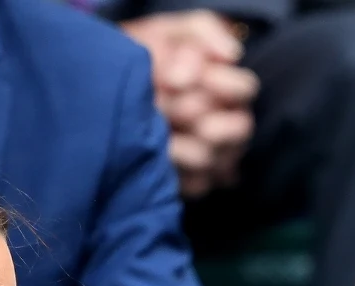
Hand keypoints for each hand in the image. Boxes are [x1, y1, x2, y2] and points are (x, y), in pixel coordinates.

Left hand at [123, 12, 257, 197]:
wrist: (108, 88)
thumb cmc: (148, 56)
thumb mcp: (173, 32)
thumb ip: (204, 34)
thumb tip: (230, 54)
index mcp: (229, 87)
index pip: (245, 89)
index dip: (218, 84)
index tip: (175, 79)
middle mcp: (229, 124)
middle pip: (240, 128)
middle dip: (193, 114)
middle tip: (160, 104)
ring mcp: (216, 157)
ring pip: (212, 157)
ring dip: (178, 142)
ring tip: (152, 126)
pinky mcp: (195, 183)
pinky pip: (195, 184)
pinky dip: (171, 167)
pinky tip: (151, 151)